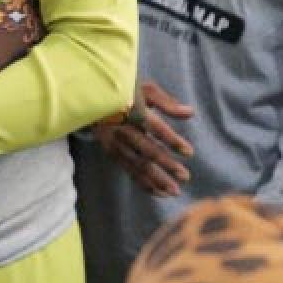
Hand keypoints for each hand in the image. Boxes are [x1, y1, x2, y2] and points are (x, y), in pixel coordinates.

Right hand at [93, 81, 193, 196]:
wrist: (92, 97)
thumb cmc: (126, 92)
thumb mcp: (146, 90)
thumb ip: (168, 103)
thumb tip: (191, 113)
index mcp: (133, 111)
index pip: (156, 128)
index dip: (172, 141)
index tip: (189, 152)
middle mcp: (123, 129)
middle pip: (147, 150)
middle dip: (167, 165)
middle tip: (185, 176)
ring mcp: (116, 143)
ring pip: (138, 165)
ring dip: (156, 179)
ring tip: (174, 191)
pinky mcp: (112, 153)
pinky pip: (129, 171)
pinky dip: (144, 183)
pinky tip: (159, 192)